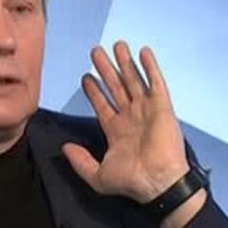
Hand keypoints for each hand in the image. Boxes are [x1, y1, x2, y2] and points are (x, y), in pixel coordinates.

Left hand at [62, 41, 190, 204]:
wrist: (158, 181)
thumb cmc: (131, 181)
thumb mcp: (98, 175)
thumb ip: (80, 161)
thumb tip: (65, 148)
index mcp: (116, 131)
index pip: (102, 104)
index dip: (93, 90)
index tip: (86, 76)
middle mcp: (131, 117)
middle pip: (116, 86)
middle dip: (106, 69)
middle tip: (96, 52)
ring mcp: (147, 110)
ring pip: (134, 80)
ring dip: (125, 63)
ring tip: (117, 45)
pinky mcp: (162, 107)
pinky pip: (156, 83)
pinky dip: (150, 67)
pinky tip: (143, 53)